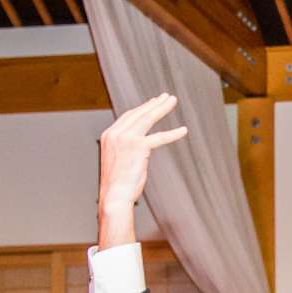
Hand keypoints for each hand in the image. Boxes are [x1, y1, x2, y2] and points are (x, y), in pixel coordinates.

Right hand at [96, 93, 188, 247]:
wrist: (114, 195)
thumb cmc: (117, 184)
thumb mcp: (117, 161)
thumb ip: (125, 149)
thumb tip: (139, 147)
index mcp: (108, 135)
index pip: (128, 117)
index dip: (142, 109)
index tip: (152, 103)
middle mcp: (115, 133)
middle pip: (138, 113)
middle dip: (154, 103)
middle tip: (166, 97)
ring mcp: (126, 138)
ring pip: (148, 118)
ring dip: (162, 108)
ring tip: (172, 101)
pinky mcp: (138, 146)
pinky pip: (159, 137)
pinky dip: (173, 133)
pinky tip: (183, 130)